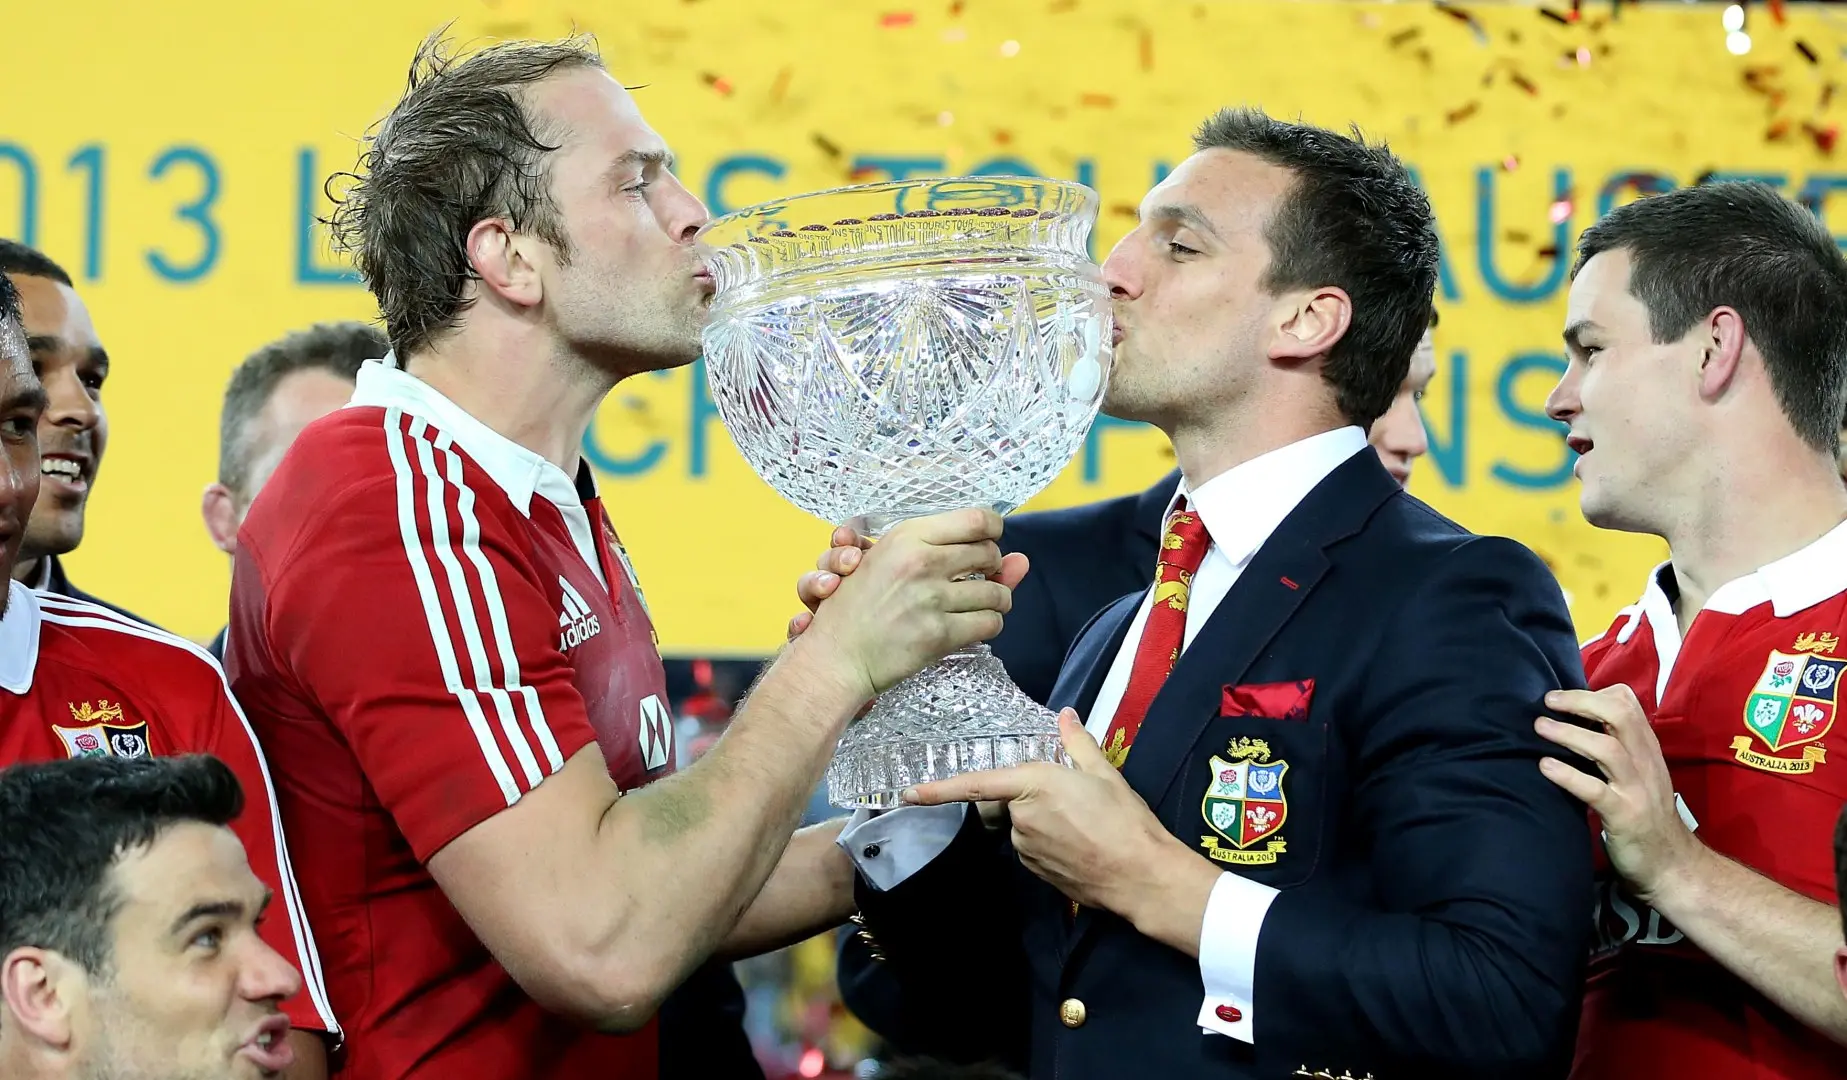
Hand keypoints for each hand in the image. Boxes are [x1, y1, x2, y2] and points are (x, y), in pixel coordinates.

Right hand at [795, 509, 1024, 698]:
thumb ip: (954, 552)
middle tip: (980, 577)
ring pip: (997, 593)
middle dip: (992, 567)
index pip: (977, 519)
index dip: (992, 530)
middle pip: (990, 554)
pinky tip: (972, 625)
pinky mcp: (938, 634)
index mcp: (907, 537)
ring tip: (980, 604)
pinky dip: (989, 625)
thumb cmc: (857, 606)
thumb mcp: (893, 562)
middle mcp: (921, 562)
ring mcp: (931, 599)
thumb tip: (1023, 559)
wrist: (836, 655)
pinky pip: (989, 624)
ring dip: (996, 600)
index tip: (988, 543)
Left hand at [904, 711, 1209, 922]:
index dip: (939, 789)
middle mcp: (1022, 817)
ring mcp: (1027, 848)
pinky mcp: (1036, 871)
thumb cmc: (1125, 820)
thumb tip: (1066, 716)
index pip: (976, 785)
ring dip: (1040, 821)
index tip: (909, 793)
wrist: (1141, 875)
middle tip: (1071, 801)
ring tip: (1082, 823)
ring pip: (1021, 826)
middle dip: (1028, 798)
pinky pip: (1032, 848)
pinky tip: (1079, 843)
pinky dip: (1048, 842)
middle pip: (1008, 802)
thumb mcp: (1105, 773)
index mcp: (1034, 784)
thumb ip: (1078, 743)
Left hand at [1535, 685, 1704, 904]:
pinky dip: (1568, 775)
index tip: (1563, 696)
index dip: (1595, 693)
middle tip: (1548, 701)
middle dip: (1581, 701)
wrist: (1672, 866)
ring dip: (1570, 734)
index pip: (1628, 704)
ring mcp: (1637, 790)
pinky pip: (1595, 791)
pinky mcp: (1625, 817)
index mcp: (1646, 749)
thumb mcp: (1636, 775)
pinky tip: (1544, 767)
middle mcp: (1645, 763)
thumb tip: (1575, 722)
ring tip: (1540, 727)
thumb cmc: (1646, 817)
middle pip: (1620, 715)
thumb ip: (1616, 748)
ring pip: (1608, 749)